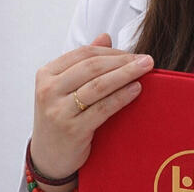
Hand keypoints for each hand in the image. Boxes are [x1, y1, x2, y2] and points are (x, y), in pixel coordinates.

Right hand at [29, 33, 153, 179]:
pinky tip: (136, 89)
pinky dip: (122, 96)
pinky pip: (103, 108)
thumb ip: (85, 61)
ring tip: (146, 69)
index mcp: (47, 74)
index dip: (112, 51)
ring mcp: (58, 111)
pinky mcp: (72, 130)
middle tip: (146, 59)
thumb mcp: (67, 86)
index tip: (133, 53)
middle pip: (93, 67)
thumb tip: (105, 36)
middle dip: (123, 60)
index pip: (84, 53)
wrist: (48, 157)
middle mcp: (48, 90)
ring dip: (126, 74)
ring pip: (99, 85)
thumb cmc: (62, 115)